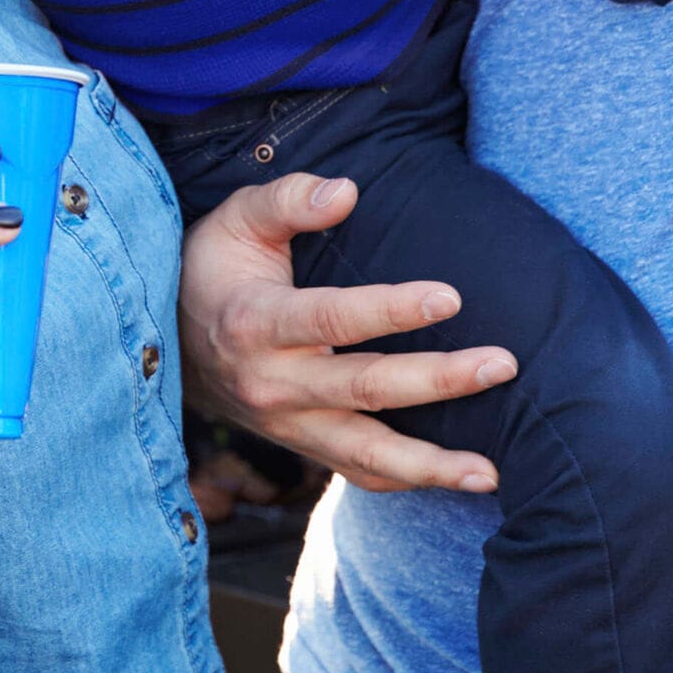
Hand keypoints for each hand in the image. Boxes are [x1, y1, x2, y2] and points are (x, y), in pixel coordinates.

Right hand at [178, 170, 515, 494]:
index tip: (451, 297)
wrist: (170, 339)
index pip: (333, 318)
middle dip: (439, 379)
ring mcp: (287, 424)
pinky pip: (359, 472)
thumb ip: (289, 199)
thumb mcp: (238, 218)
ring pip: (366, 452)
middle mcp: (272, 382)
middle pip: (365, 388)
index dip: (393, 309)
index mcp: (255, 321)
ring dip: (433, 465)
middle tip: (503, 363)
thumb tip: (346, 191)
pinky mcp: (302, 445)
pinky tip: (457, 480)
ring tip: (492, 470)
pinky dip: (408, 482)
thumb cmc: (216, 266)